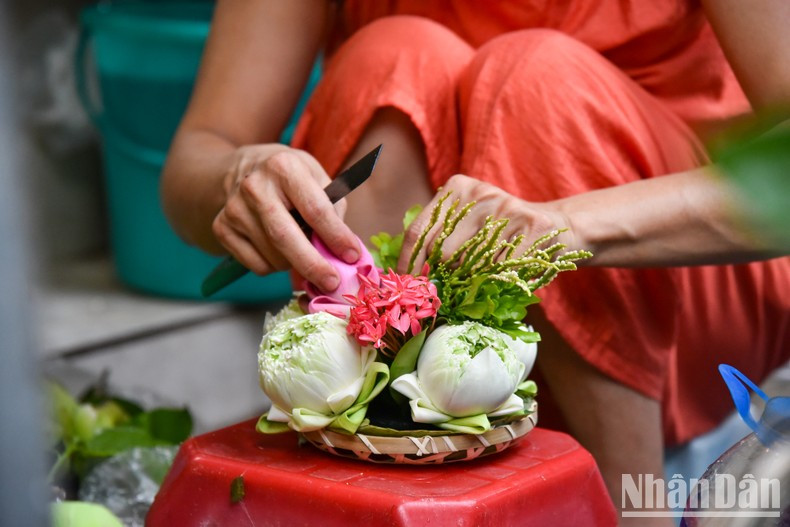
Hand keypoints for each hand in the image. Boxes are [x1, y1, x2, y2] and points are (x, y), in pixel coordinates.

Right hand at [212, 144, 359, 291]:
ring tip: (300, 249)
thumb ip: (333, 211)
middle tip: (332, 282)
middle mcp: (255, 186)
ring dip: (294, 264)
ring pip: (273, 256)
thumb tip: (342, 254)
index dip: (336, 236)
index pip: (314, 209)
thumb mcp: (316, 177)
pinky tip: (276, 248)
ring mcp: (234, 208)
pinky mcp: (222, 227)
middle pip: (285, 237)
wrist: (243, 169)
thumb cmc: (290, 178)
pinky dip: (274, 266)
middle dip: (313, 265)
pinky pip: (257, 265)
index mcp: (284, 167)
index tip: (352, 256)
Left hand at [397, 175, 571, 272]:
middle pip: (442, 251)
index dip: (408, 263)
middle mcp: (480, 193)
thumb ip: (440, 239)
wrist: (559, 226)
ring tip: (482, 278)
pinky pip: (501, 269)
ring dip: (473, 282)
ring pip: (471, 264)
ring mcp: (507, 207)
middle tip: (451, 289)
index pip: (419, 230)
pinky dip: (500, 280)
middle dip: (444, 277)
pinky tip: (509, 272)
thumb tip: (409, 276)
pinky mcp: (532, 226)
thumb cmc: (502, 233)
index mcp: (457, 188)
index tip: (406, 286)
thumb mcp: (469, 223)